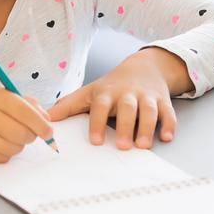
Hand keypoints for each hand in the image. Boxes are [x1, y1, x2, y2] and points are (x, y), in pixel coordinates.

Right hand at [0, 84, 54, 163]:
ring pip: (13, 148)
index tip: (49, 132)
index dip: (41, 124)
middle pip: (22, 133)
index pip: (25, 111)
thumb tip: (46, 118)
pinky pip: (1, 158)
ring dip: (17, 145)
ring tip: (8, 136)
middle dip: (30, 136)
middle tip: (27, 133)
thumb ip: (22, 102)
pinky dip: (5, 153)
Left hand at [48, 48, 187, 149]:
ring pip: (148, 110)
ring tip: (143, 146)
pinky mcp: (163, 101)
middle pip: (127, 107)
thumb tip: (44, 119)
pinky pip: (168, 112)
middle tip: (123, 146)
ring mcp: (146, 96)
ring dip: (147, 127)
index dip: (97, 122)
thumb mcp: (88, 92)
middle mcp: (127, 93)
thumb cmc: (111, 86)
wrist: (144, 67)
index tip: (95, 141)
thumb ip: (68, 106)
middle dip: (125, 126)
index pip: (100, 106)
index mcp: (107, 92)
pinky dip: (169, 124)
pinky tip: (167, 137)